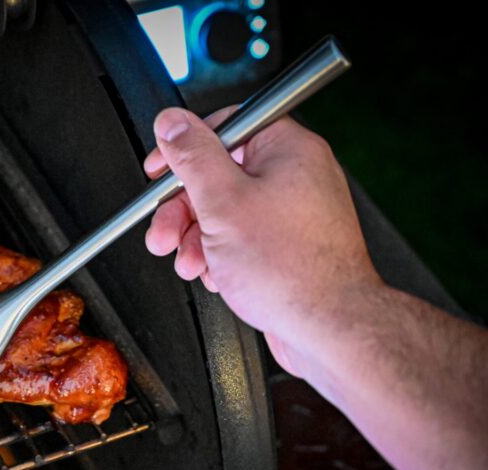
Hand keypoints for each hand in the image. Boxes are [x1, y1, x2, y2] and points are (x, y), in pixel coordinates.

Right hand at [143, 107, 381, 375]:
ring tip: (189, 263)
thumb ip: (192, 157)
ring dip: (197, 239)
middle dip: (183, 211)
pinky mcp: (291, 245)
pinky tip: (216, 275)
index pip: (225, 127)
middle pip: (219, 176)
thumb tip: (172, 123)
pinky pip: (243, 238)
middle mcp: (296, 175)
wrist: (328, 328)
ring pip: (226, 212)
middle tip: (163, 233)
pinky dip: (222, 256)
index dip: (183, 149)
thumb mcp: (222, 203)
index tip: (159, 171)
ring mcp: (295, 212)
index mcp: (287, 150)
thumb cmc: (289, 270)